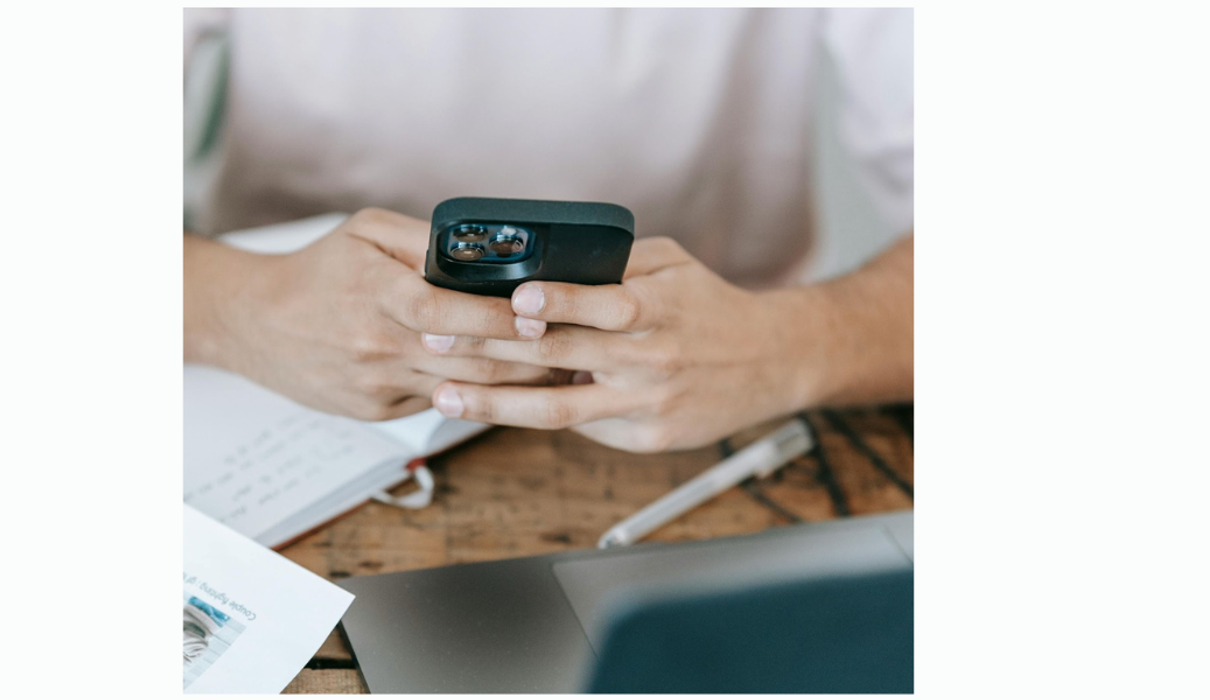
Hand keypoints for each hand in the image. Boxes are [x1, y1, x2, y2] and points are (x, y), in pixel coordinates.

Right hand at [185, 208, 556, 420]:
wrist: (256, 325)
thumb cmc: (318, 271)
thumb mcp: (366, 232)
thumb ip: (425, 239)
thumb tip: (487, 249)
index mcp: (375, 294)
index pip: (446, 310)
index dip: (497, 316)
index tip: (540, 312)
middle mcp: (376, 345)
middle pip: (468, 359)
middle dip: (528, 356)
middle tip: (576, 344)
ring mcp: (378, 384)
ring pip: (464, 389)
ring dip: (518, 382)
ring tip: (562, 366)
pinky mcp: (378, 411)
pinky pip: (441, 402)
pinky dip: (482, 395)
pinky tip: (516, 385)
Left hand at [419, 237, 835, 451]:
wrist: (774, 362)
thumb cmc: (710, 307)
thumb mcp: (672, 266)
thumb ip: (614, 266)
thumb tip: (546, 262)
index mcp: (656, 310)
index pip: (599, 306)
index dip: (555, 302)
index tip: (513, 298)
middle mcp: (649, 360)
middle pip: (559, 358)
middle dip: (491, 350)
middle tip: (435, 343)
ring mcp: (645, 405)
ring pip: (557, 410)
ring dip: (494, 402)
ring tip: (444, 394)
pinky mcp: (646, 438)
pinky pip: (581, 429)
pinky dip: (534, 417)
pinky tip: (490, 408)